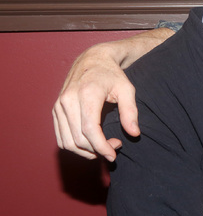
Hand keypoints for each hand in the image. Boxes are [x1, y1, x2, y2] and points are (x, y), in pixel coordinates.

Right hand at [53, 43, 137, 160]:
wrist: (92, 60)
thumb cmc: (112, 75)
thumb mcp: (127, 89)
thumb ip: (130, 112)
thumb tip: (134, 134)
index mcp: (87, 93)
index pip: (90, 129)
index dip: (101, 147)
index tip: (113, 155)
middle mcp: (68, 100)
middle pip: (78, 138)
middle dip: (97, 150)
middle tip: (115, 146)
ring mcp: (58, 105)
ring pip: (67, 141)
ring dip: (85, 152)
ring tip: (103, 146)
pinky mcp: (55, 110)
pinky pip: (61, 137)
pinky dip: (75, 146)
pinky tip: (91, 144)